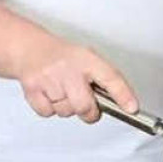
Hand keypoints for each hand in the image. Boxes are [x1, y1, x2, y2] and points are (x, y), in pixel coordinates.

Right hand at [19, 40, 138, 123]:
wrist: (30, 49)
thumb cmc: (63, 57)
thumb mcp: (87, 58)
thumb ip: (102, 78)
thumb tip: (120, 102)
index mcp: (87, 59)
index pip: (110, 77)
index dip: (123, 94)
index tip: (132, 107)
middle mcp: (68, 68)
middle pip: (84, 105)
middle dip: (89, 112)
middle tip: (89, 108)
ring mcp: (49, 79)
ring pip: (65, 111)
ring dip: (67, 108)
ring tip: (63, 91)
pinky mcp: (33, 89)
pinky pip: (48, 112)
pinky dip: (50, 108)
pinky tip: (50, 94)